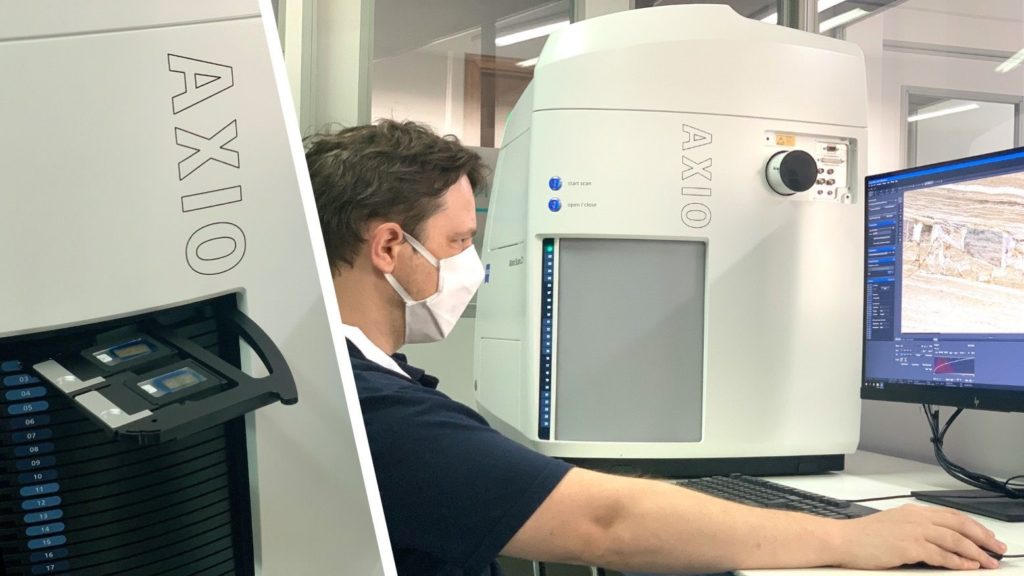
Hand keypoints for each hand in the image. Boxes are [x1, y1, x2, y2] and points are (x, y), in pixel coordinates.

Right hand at [834, 504, 1005, 569]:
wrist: (842, 539)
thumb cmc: (862, 537)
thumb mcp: (892, 526)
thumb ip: (915, 529)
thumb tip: (937, 542)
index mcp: (913, 512)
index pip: (951, 515)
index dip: (974, 526)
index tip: (986, 536)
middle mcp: (916, 518)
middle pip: (959, 524)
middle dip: (982, 537)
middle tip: (997, 549)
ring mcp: (913, 531)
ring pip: (954, 539)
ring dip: (975, 552)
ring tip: (988, 562)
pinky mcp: (909, 546)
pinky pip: (941, 554)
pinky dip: (958, 562)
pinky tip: (967, 567)